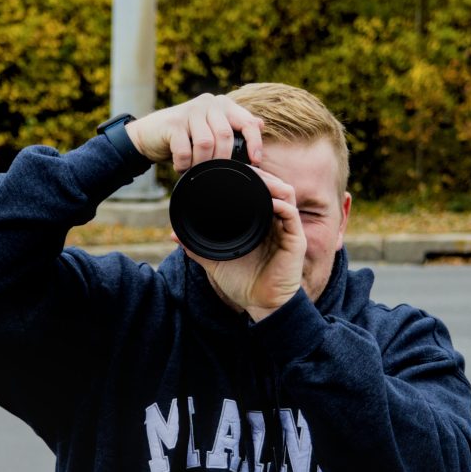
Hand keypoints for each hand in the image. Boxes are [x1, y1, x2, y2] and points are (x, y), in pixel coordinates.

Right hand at [124, 93, 263, 171]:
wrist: (150, 135)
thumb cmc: (186, 136)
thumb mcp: (212, 130)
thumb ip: (234, 128)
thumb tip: (261, 124)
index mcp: (223, 105)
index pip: (247, 122)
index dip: (255, 143)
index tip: (255, 162)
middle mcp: (208, 103)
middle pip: (225, 136)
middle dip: (222, 160)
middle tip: (214, 172)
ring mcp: (189, 111)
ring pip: (206, 143)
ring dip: (201, 163)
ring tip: (195, 169)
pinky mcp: (172, 123)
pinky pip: (184, 150)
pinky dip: (184, 164)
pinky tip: (180, 167)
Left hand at [180, 167, 306, 321]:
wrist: (261, 305)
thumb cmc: (243, 284)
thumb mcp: (215, 262)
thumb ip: (197, 248)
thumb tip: (174, 235)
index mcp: (260, 223)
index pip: (260, 191)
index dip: (251, 177)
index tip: (232, 168)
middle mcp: (275, 222)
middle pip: (274, 185)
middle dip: (261, 173)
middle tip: (243, 166)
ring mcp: (286, 230)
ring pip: (286, 193)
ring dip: (273, 182)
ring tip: (256, 177)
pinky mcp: (295, 240)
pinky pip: (291, 215)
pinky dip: (281, 205)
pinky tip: (269, 202)